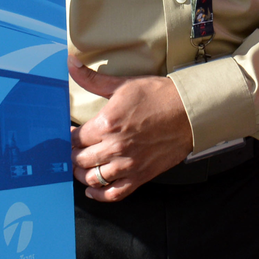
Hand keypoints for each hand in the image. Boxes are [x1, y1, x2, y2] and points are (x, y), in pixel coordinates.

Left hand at [69, 58, 193, 200]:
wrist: (189, 111)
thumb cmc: (158, 96)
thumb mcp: (124, 84)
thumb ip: (93, 79)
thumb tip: (70, 63)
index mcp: (107, 123)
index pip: (75, 138)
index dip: (69, 137)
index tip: (69, 136)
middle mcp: (115, 146)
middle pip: (80, 159)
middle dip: (73, 155)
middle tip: (73, 151)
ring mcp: (127, 164)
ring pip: (92, 178)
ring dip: (82, 174)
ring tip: (81, 167)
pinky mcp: (140, 176)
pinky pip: (113, 194)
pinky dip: (100, 194)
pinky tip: (93, 189)